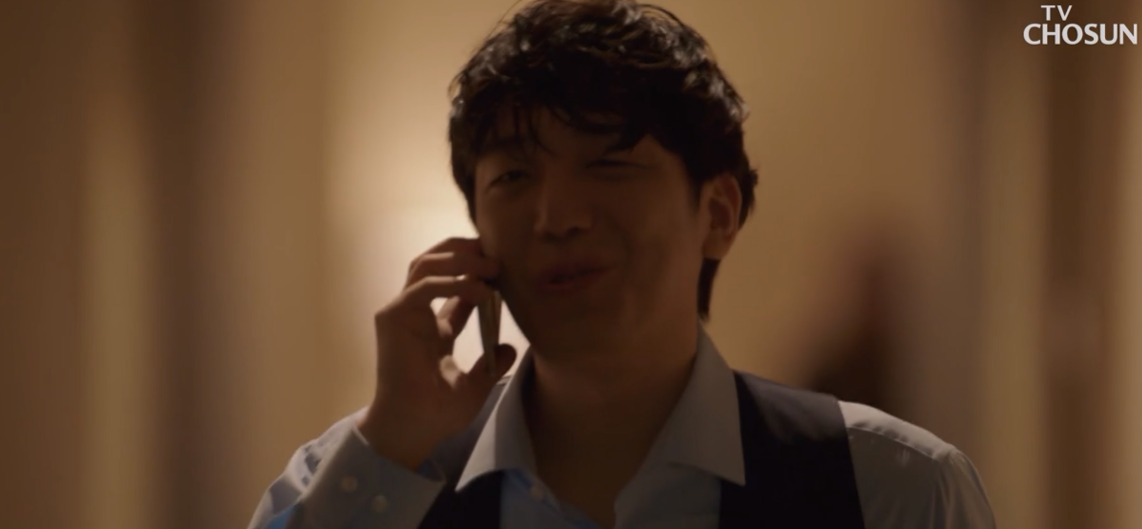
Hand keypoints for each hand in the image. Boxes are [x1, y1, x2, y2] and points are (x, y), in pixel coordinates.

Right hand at [357, 237, 516, 468]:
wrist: (413, 429)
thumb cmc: (437, 413)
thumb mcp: (476, 385)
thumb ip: (492, 364)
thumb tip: (510, 348)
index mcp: (433, 328)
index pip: (453, 287)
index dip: (477, 273)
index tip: (505, 270)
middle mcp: (416, 314)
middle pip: (435, 263)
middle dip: (464, 252)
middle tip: (496, 252)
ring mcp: (402, 313)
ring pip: (425, 265)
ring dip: (459, 258)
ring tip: (490, 265)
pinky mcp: (394, 317)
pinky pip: (423, 287)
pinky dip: (451, 282)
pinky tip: (479, 290)